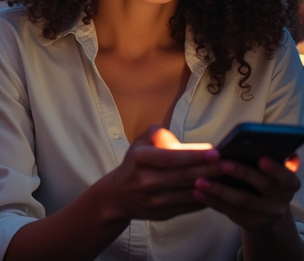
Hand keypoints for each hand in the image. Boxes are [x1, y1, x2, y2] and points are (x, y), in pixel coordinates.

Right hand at [93, 125, 221, 222]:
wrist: (118, 195)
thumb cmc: (136, 163)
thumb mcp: (140, 142)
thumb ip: (162, 135)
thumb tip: (190, 144)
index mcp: (141, 159)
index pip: (172, 157)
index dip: (195, 155)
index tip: (216, 152)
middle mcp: (146, 181)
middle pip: (185, 176)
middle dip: (211, 170)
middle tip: (231, 164)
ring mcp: (155, 200)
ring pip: (190, 193)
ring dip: (213, 186)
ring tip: (230, 178)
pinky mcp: (163, 214)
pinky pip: (190, 206)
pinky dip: (206, 198)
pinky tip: (219, 191)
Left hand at [192, 154, 301, 230]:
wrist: (264, 211)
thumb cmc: (262, 180)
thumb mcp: (269, 171)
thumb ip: (265, 158)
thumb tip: (257, 141)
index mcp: (289, 182)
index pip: (286, 176)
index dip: (275, 168)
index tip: (261, 158)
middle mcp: (282, 199)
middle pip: (262, 186)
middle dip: (241, 173)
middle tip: (221, 164)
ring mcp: (267, 214)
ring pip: (242, 201)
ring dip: (219, 190)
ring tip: (199, 181)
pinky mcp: (250, 222)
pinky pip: (230, 211)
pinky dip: (212, 201)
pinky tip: (197, 193)